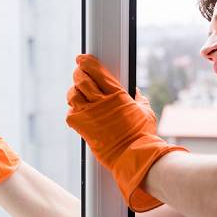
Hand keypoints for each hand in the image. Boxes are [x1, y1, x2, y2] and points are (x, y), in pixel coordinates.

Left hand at [66, 54, 186, 211]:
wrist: (133, 157)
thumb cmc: (142, 136)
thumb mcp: (145, 112)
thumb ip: (138, 100)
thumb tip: (135, 92)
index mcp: (118, 95)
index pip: (97, 71)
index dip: (87, 62)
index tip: (82, 59)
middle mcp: (101, 103)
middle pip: (81, 79)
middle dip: (78, 73)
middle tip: (79, 73)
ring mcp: (90, 116)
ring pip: (73, 95)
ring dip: (74, 91)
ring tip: (78, 92)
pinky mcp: (83, 129)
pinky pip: (71, 114)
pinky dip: (74, 111)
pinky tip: (79, 112)